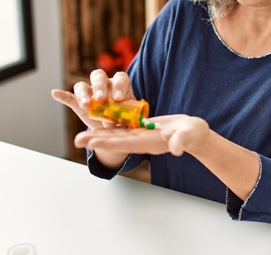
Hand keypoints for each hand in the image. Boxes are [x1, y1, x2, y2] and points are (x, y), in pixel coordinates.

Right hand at [51, 69, 135, 129]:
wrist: (114, 128)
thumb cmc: (124, 120)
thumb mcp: (126, 120)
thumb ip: (121, 120)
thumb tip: (111, 123)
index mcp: (119, 86)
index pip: (120, 78)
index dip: (119, 85)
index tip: (119, 98)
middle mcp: (103, 85)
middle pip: (99, 77)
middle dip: (99, 86)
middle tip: (101, 98)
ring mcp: (89, 93)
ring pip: (82, 86)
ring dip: (83, 94)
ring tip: (85, 105)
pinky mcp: (78, 103)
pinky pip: (69, 97)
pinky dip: (62, 95)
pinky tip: (55, 93)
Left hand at [74, 115, 210, 156]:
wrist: (193, 134)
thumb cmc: (194, 134)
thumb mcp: (190, 135)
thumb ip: (182, 141)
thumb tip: (177, 148)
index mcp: (151, 142)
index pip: (127, 143)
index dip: (110, 142)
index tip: (93, 143)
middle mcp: (141, 140)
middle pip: (115, 140)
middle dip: (97, 140)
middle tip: (77, 140)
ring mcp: (140, 135)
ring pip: (115, 135)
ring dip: (98, 135)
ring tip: (80, 136)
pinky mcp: (141, 129)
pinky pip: (122, 127)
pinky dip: (109, 125)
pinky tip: (96, 122)